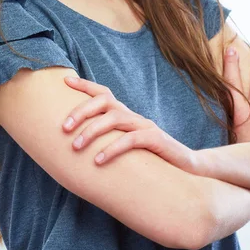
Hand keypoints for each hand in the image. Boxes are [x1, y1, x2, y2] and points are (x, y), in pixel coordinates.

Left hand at [62, 76, 199, 173]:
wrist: (186, 168)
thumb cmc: (149, 159)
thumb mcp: (125, 147)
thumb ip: (108, 141)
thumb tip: (75, 145)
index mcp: (125, 115)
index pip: (103, 93)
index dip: (85, 85)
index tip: (65, 80)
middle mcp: (133, 116)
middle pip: (105, 101)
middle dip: (81, 111)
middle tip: (64, 128)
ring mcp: (145, 126)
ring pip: (115, 118)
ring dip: (92, 131)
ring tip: (76, 147)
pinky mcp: (155, 140)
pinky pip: (131, 140)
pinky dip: (112, 149)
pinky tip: (98, 161)